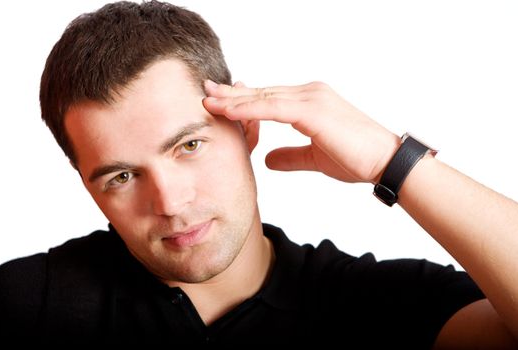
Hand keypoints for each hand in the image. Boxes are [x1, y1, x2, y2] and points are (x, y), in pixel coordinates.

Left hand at [203, 80, 399, 183]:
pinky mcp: (313, 110)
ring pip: (264, 97)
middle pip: (262, 92)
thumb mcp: (314, 156)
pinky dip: (250, 109)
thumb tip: (268, 160)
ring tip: (208, 100)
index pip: (268, 98)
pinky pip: (274, 108)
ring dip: (234, 100)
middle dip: (232, 94)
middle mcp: (309, 94)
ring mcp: (311, 99)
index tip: (219, 101)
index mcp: (309, 101)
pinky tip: (229, 111)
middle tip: (205, 92)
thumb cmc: (355, 157)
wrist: (383, 161)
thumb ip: (290, 155)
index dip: (242, 100)